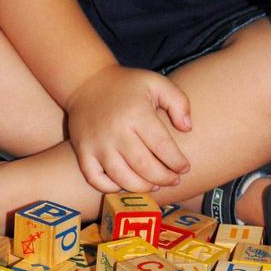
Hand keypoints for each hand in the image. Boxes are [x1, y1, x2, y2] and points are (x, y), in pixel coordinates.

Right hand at [65, 64, 191, 192]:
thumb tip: (187, 128)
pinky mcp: (83, 152)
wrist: (86, 83)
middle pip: (144, 166)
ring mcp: (97, 144)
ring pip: (122, 178)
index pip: (162, 146)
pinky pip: (96, 180)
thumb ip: (178, 102)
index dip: (177, 162)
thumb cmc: (127, 86)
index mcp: (137, 114)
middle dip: (164, 178)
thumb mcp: (156, 83)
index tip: (184, 168)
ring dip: (142, 187)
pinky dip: (111, 188)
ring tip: (155, 185)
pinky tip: (125, 183)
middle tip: (174, 180)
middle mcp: (116, 131)